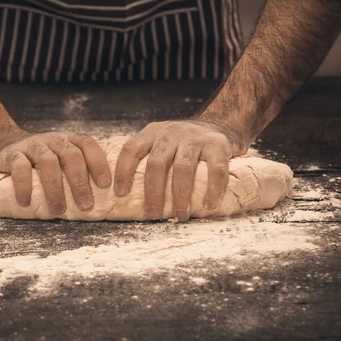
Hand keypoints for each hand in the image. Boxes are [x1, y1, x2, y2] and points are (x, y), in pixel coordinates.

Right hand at [0, 129, 111, 214]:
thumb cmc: (37, 162)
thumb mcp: (58, 160)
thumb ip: (73, 172)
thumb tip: (100, 202)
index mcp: (67, 141)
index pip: (88, 144)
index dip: (99, 163)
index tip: (106, 185)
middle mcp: (52, 140)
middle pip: (71, 155)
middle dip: (80, 182)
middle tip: (86, 206)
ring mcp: (31, 145)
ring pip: (47, 161)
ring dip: (55, 188)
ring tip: (58, 210)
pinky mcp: (10, 154)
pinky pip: (19, 167)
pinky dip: (24, 185)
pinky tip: (26, 202)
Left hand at [113, 119, 248, 220]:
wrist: (220, 125)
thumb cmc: (184, 144)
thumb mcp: (162, 142)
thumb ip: (148, 159)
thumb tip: (127, 196)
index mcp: (153, 133)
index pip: (131, 150)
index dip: (123, 171)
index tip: (120, 194)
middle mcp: (171, 133)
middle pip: (156, 163)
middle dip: (153, 192)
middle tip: (152, 214)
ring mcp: (195, 137)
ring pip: (183, 168)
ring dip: (180, 195)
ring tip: (180, 215)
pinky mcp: (218, 145)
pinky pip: (215, 169)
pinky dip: (213, 189)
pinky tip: (209, 204)